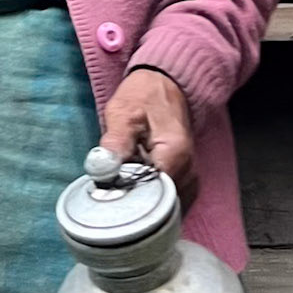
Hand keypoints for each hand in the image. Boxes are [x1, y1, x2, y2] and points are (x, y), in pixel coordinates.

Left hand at [98, 68, 197, 211]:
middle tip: (112, 185)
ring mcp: (189, 179)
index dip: (129, 197)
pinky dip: (148, 196)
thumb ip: (115, 142)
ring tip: (123, 179)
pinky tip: (134, 181)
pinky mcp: (183, 182)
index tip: (110, 191)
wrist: (165, 86)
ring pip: (162, 206)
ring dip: (140, 198)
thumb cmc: (143, 97)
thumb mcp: (123, 113)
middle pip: (159, 205)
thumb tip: (103, 170)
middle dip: (133, 200)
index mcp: (175, 155)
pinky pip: (165, 201)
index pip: (154, 196)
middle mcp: (189, 172)